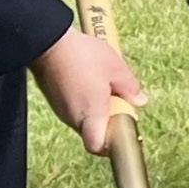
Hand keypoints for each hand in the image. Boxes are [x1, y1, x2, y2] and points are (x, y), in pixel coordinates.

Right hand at [32, 27, 144, 154]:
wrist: (48, 40)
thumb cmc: (83, 55)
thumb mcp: (116, 68)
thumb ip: (130, 88)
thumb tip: (140, 101)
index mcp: (90, 114)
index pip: (97, 147)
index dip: (110, 145)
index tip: (123, 131)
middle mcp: (72, 117)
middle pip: (93, 131)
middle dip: (108, 121)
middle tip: (118, 100)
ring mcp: (60, 109)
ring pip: (84, 119)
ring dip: (97, 109)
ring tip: (103, 85)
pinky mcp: (53, 99)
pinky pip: (74, 108)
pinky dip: (84, 100)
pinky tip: (89, 80)